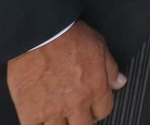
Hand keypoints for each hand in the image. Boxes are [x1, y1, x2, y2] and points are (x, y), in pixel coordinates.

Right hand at [7, 21, 124, 124]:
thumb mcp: (98, 46)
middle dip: (81, 120)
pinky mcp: (30, 112)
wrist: (39, 34)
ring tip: (56, 114)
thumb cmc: (68, 35)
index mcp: (95, 89)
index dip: (98, 108)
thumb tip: (119, 82)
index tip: (91, 105)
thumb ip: (111, 68)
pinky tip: (38, 118)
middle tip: (74, 112)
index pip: (103, 111)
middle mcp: (76, 104)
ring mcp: (52, 111)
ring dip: (60, 123)